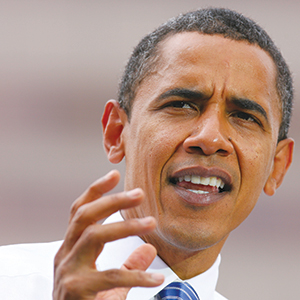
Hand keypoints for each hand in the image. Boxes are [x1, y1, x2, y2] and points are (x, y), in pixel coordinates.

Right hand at [53, 170, 163, 299]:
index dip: (95, 191)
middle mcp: (65, 255)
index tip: (114, 174)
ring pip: (94, 235)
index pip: (79, 212)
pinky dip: (136, 274)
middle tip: (139, 192)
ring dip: (125, 227)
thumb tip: (149, 250)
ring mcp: (68, 273)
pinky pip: (111, 277)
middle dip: (112, 201)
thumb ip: (127, 265)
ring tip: (152, 223)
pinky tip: (156, 279)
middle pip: (86, 216)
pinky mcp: (76, 292)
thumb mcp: (106, 283)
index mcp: (70, 249)